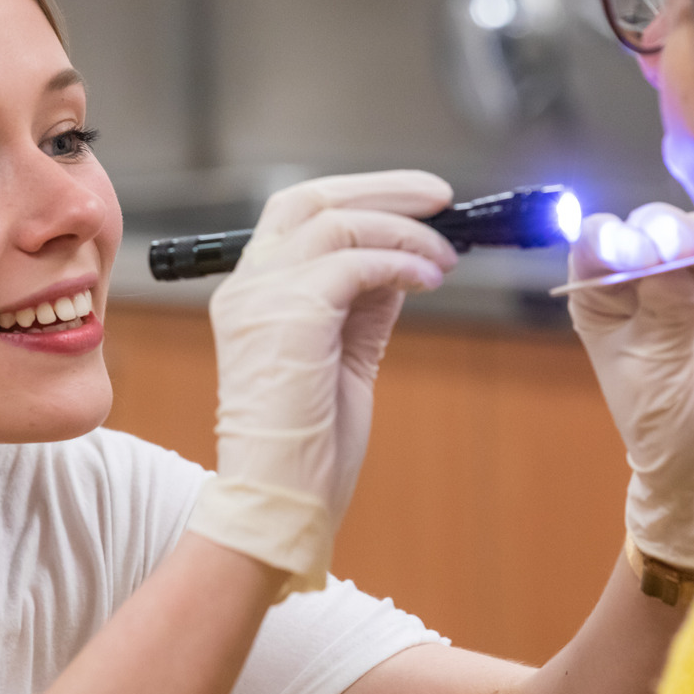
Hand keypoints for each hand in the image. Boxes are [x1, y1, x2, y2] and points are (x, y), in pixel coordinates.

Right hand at [186, 171, 456, 595]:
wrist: (278, 503)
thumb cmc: (307, 450)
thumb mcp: (345, 361)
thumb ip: (365, 308)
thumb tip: (404, 263)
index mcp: (253, 295)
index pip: (302, 214)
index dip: (364, 196)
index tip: (422, 204)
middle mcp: (248, 287)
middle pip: (312, 199)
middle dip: (383, 190)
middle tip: (443, 199)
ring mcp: (261, 299)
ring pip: (337, 223)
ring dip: (403, 232)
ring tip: (445, 258)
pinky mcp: (288, 318)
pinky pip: (353, 264)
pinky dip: (400, 263)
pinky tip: (429, 280)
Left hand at [568, 203, 693, 570]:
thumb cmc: (668, 425)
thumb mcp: (655, 374)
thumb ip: (663, 316)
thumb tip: (669, 262)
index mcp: (602, 298)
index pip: (596, 244)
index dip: (613, 238)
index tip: (634, 254)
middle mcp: (643, 279)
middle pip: (651, 226)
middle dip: (664, 231)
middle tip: (678, 252)